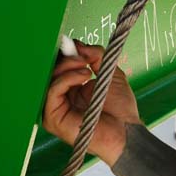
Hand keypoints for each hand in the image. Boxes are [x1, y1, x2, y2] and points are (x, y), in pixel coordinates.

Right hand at [43, 41, 140, 164]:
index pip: (60, 67)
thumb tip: (79, 45)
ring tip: (86, 66)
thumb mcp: (110, 72)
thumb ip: (96, 56)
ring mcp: (55, 109)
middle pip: (52, 71)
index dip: (66, 54)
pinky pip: (52, 91)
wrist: (126, 131)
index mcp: (71, 90)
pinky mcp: (53, 118)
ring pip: (50, 79)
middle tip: (82, 55)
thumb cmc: (120, 108)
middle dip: (66, 58)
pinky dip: (66, 79)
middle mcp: (61, 99)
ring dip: (67, 66)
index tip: (76, 44)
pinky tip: (83, 77)